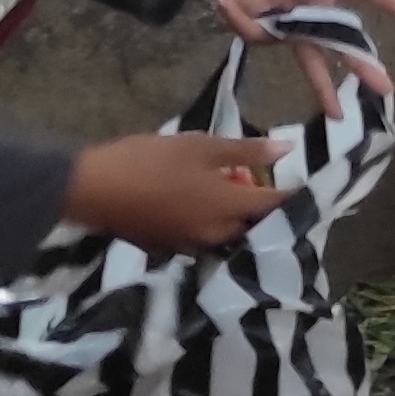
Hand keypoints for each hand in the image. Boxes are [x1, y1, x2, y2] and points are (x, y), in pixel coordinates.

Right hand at [68, 134, 293, 253]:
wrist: (93, 188)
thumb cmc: (150, 160)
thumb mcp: (200, 145)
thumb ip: (246, 151)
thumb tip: (288, 149)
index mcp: (228, 209)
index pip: (273, 207)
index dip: (290, 196)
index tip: (301, 186)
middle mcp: (215, 236)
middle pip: (251, 227)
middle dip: (258, 208)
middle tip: (254, 181)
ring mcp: (189, 247)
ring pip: (225, 235)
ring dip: (232, 218)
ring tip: (225, 190)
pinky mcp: (166, 249)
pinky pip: (198, 239)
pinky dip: (205, 224)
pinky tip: (194, 204)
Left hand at [200, 0, 394, 111]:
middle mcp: (313, 4)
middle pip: (342, 38)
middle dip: (363, 63)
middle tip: (386, 88)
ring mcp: (290, 22)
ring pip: (312, 57)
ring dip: (324, 86)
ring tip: (339, 115)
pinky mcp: (265, 31)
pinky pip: (258, 35)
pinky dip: (239, 20)